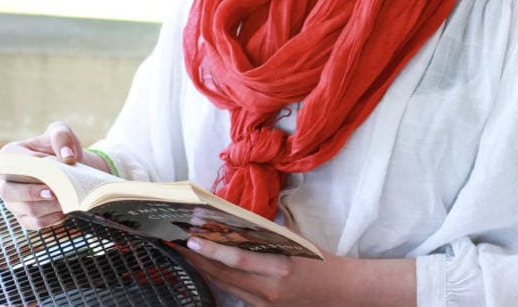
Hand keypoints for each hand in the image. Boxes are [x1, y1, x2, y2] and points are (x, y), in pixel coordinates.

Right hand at [0, 121, 108, 229]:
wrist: (69, 168)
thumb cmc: (59, 149)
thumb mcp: (61, 133)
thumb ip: (62, 136)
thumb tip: (66, 156)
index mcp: (9, 156)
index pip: (13, 164)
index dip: (30, 169)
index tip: (50, 171)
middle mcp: (4, 180)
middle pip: (9, 192)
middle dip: (33, 193)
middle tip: (54, 192)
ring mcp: (13, 201)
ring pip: (26, 209)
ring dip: (48, 207)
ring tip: (66, 200)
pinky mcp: (24, 216)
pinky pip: (34, 223)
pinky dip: (51, 218)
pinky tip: (63, 209)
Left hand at [179, 237, 414, 305]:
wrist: (341, 292)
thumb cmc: (319, 260)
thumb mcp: (295, 241)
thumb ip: (267, 234)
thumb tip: (238, 220)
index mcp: (280, 268)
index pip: (237, 260)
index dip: (212, 251)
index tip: (192, 240)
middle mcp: (269, 290)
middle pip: (224, 275)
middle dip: (198, 259)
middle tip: (176, 243)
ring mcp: (265, 304)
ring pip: (225, 285)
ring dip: (204, 269)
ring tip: (185, 253)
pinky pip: (235, 294)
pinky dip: (219, 280)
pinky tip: (206, 269)